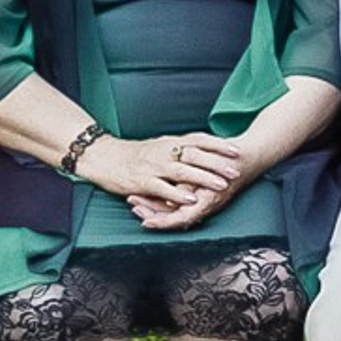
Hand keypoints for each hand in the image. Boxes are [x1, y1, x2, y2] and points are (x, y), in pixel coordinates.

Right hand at [80, 131, 243, 225]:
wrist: (103, 157)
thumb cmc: (135, 153)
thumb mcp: (160, 144)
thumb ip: (180, 146)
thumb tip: (202, 144)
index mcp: (170, 142)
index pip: (199, 140)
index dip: (218, 145)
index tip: (236, 150)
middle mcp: (164, 153)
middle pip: (195, 156)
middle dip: (217, 163)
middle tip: (236, 170)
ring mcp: (153, 167)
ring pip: (183, 172)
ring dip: (203, 178)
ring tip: (221, 185)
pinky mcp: (142, 182)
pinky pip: (163, 188)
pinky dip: (178, 194)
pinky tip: (192, 199)